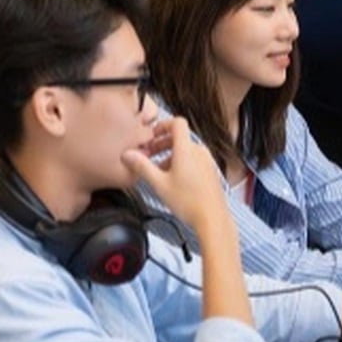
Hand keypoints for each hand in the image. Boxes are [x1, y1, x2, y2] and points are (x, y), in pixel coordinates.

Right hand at [122, 116, 226, 230]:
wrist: (212, 219)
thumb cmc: (189, 203)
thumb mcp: (159, 184)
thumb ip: (142, 167)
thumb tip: (128, 155)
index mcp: (187, 150)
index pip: (177, 123)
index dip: (162, 125)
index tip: (152, 135)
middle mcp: (199, 152)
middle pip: (179, 137)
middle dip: (161, 144)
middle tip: (149, 155)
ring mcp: (207, 161)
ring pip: (186, 150)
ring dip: (170, 156)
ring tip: (158, 171)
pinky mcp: (210, 171)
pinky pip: (194, 160)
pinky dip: (181, 163)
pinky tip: (173, 180)